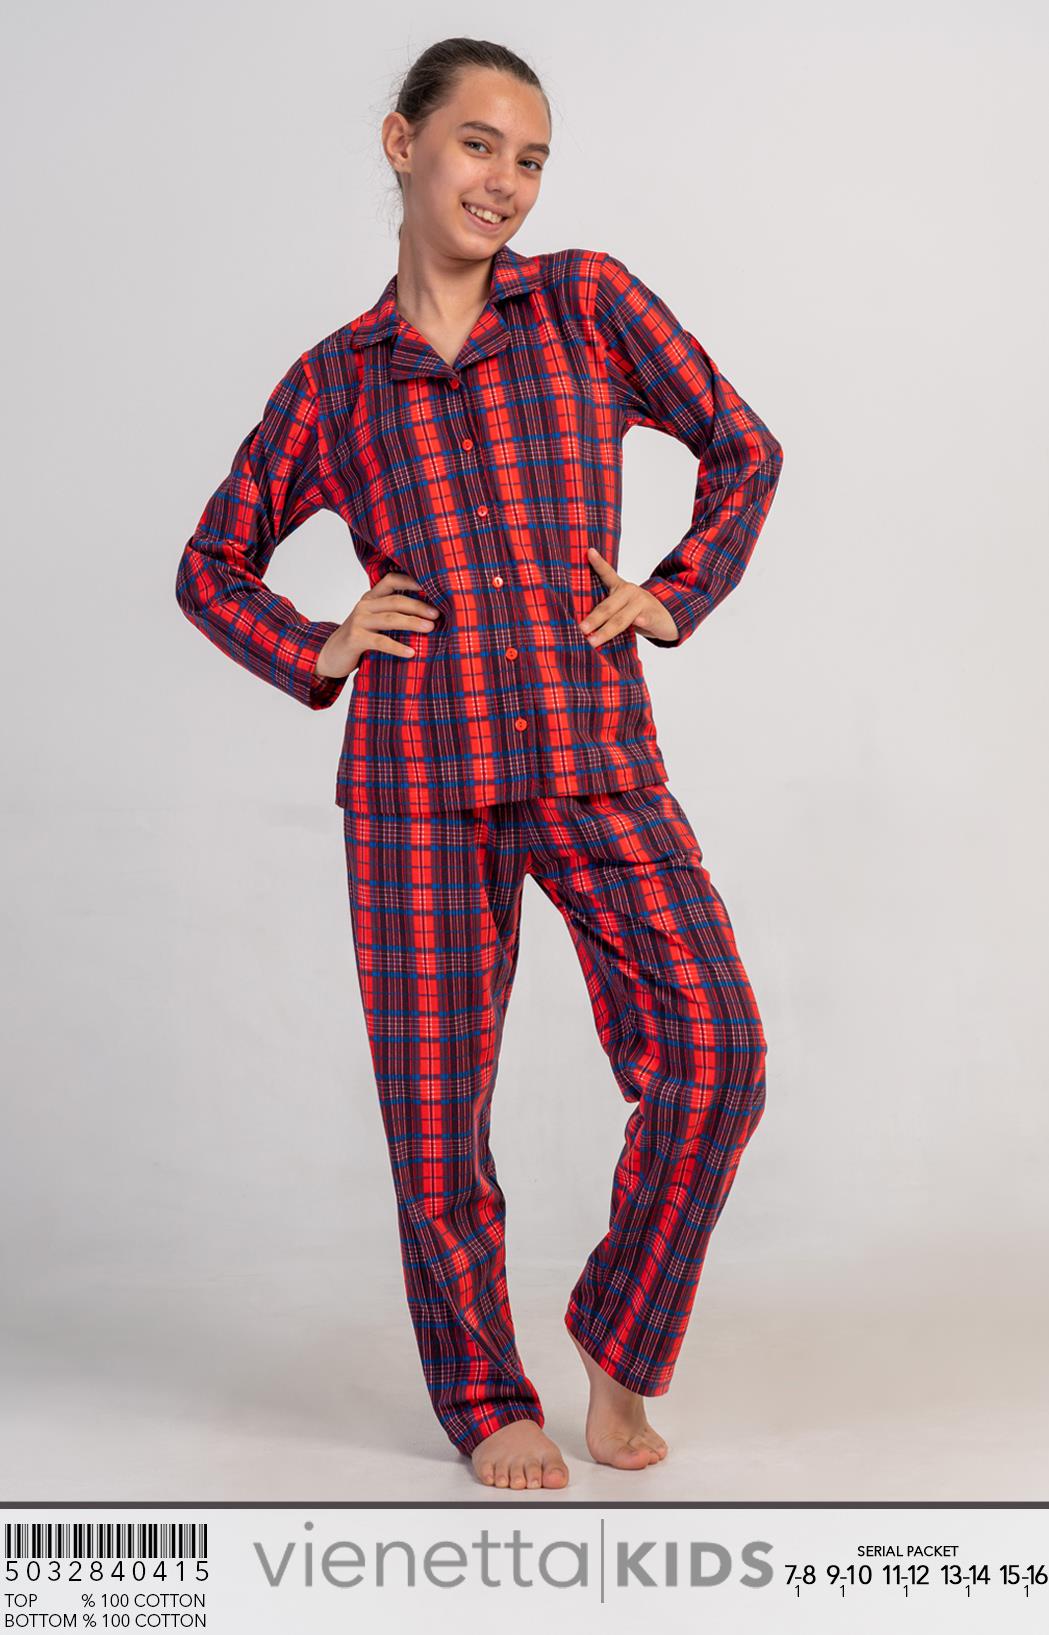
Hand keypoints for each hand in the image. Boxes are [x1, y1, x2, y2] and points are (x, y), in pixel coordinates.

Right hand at [314, 571, 440, 679]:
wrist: (331, 655)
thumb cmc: (359, 637)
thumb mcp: (374, 621)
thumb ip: (392, 614)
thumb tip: (428, 616)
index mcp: (371, 598)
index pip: (391, 580)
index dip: (411, 580)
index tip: (432, 586)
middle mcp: (364, 606)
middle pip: (395, 601)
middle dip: (418, 606)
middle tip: (437, 614)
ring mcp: (359, 621)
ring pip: (390, 619)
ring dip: (412, 622)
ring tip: (430, 628)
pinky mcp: (355, 638)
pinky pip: (380, 641)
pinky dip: (397, 647)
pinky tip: (411, 652)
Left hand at [578, 548, 678, 646]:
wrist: (668, 617)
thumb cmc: (639, 613)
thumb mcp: (622, 608)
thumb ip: (608, 611)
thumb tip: (583, 627)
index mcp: (620, 588)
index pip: (607, 574)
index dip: (598, 563)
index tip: (589, 552)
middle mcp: (630, 591)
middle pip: (608, 606)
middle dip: (593, 619)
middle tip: (580, 629)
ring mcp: (642, 602)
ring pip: (621, 618)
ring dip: (606, 631)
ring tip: (593, 640)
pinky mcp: (653, 614)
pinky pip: (644, 619)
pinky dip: (641, 621)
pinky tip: (638, 621)